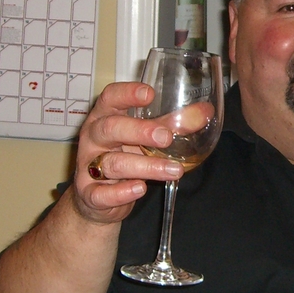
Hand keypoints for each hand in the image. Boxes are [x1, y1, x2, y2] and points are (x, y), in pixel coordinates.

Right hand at [70, 83, 209, 224]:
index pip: (110, 98)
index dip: (126, 94)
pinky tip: (140, 188)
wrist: (98, 198)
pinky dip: (121, 192)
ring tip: (174, 170)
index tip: (149, 94)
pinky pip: (102, 193)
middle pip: (109, 128)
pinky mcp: (90, 194)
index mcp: (104, 117)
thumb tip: (205, 112)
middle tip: (166, 137)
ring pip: (112, 163)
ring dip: (145, 166)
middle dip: (139, 130)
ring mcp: (88, 166)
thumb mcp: (145, 138)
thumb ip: (171, 125)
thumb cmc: (123, 156)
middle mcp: (93, 139)